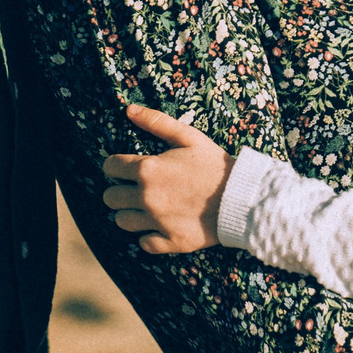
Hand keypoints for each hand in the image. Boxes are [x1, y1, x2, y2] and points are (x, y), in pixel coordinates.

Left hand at [101, 104, 232, 253]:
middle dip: (119, 190)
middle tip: (133, 189)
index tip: (124, 168)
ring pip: (122, 222)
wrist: (242, 198)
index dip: (115, 166)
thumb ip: (157, 122)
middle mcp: (147, 197)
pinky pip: (144, 243)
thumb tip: (129, 109)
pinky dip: (148, 236)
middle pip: (110, 198)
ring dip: (129, 214)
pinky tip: (158, 227)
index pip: (110, 167)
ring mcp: (157, 221)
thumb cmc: (216, 165)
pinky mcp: (170, 241)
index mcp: (148, 169)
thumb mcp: (189, 137)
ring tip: (144, 208)